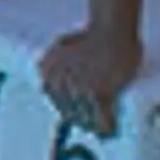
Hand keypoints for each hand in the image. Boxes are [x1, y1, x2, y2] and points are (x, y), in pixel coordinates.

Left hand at [39, 23, 140, 137]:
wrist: (111, 30)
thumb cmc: (89, 38)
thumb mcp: (59, 46)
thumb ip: (53, 64)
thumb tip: (50, 85)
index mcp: (47, 71)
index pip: (54, 101)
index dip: (67, 110)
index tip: (78, 114)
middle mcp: (59, 81)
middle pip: (69, 114)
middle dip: (82, 120)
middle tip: (93, 125)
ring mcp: (79, 88)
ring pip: (86, 120)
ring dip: (95, 126)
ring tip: (103, 128)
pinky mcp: (100, 93)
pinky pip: (103, 121)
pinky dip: (108, 127)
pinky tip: (112, 129)